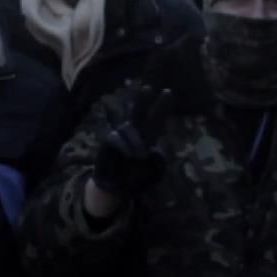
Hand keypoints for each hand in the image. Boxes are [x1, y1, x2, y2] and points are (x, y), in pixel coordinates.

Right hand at [88, 86, 173, 213]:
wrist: (117, 188)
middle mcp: (134, 133)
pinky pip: (115, 138)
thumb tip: (152, 150)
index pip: (156, 119)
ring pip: (128, 128)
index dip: (162, 106)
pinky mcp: (108, 142)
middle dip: (142, 99)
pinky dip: (124, 145)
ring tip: (140, 156)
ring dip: (135, 141)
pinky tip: (130, 154)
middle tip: (147, 88)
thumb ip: (158, 162)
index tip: (168, 92)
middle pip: (138, 112)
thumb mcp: (154, 173)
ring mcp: (120, 136)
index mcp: (148, 138)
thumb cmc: (136, 178)